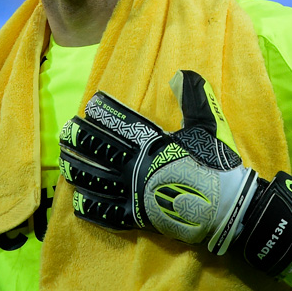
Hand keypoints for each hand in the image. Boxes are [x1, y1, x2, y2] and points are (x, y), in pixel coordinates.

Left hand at [59, 70, 291, 276]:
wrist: (227, 208)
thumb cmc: (215, 164)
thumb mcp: (207, 125)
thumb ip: (193, 98)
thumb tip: (181, 73)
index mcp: (154, 144)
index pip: (123, 125)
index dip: (105, 115)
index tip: (89, 106)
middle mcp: (139, 167)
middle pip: (103, 152)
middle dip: (83, 141)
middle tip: (65, 132)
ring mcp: (136, 193)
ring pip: (100, 181)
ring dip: (80, 171)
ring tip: (64, 164)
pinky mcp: (140, 217)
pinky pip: (110, 213)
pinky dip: (94, 209)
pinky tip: (78, 203)